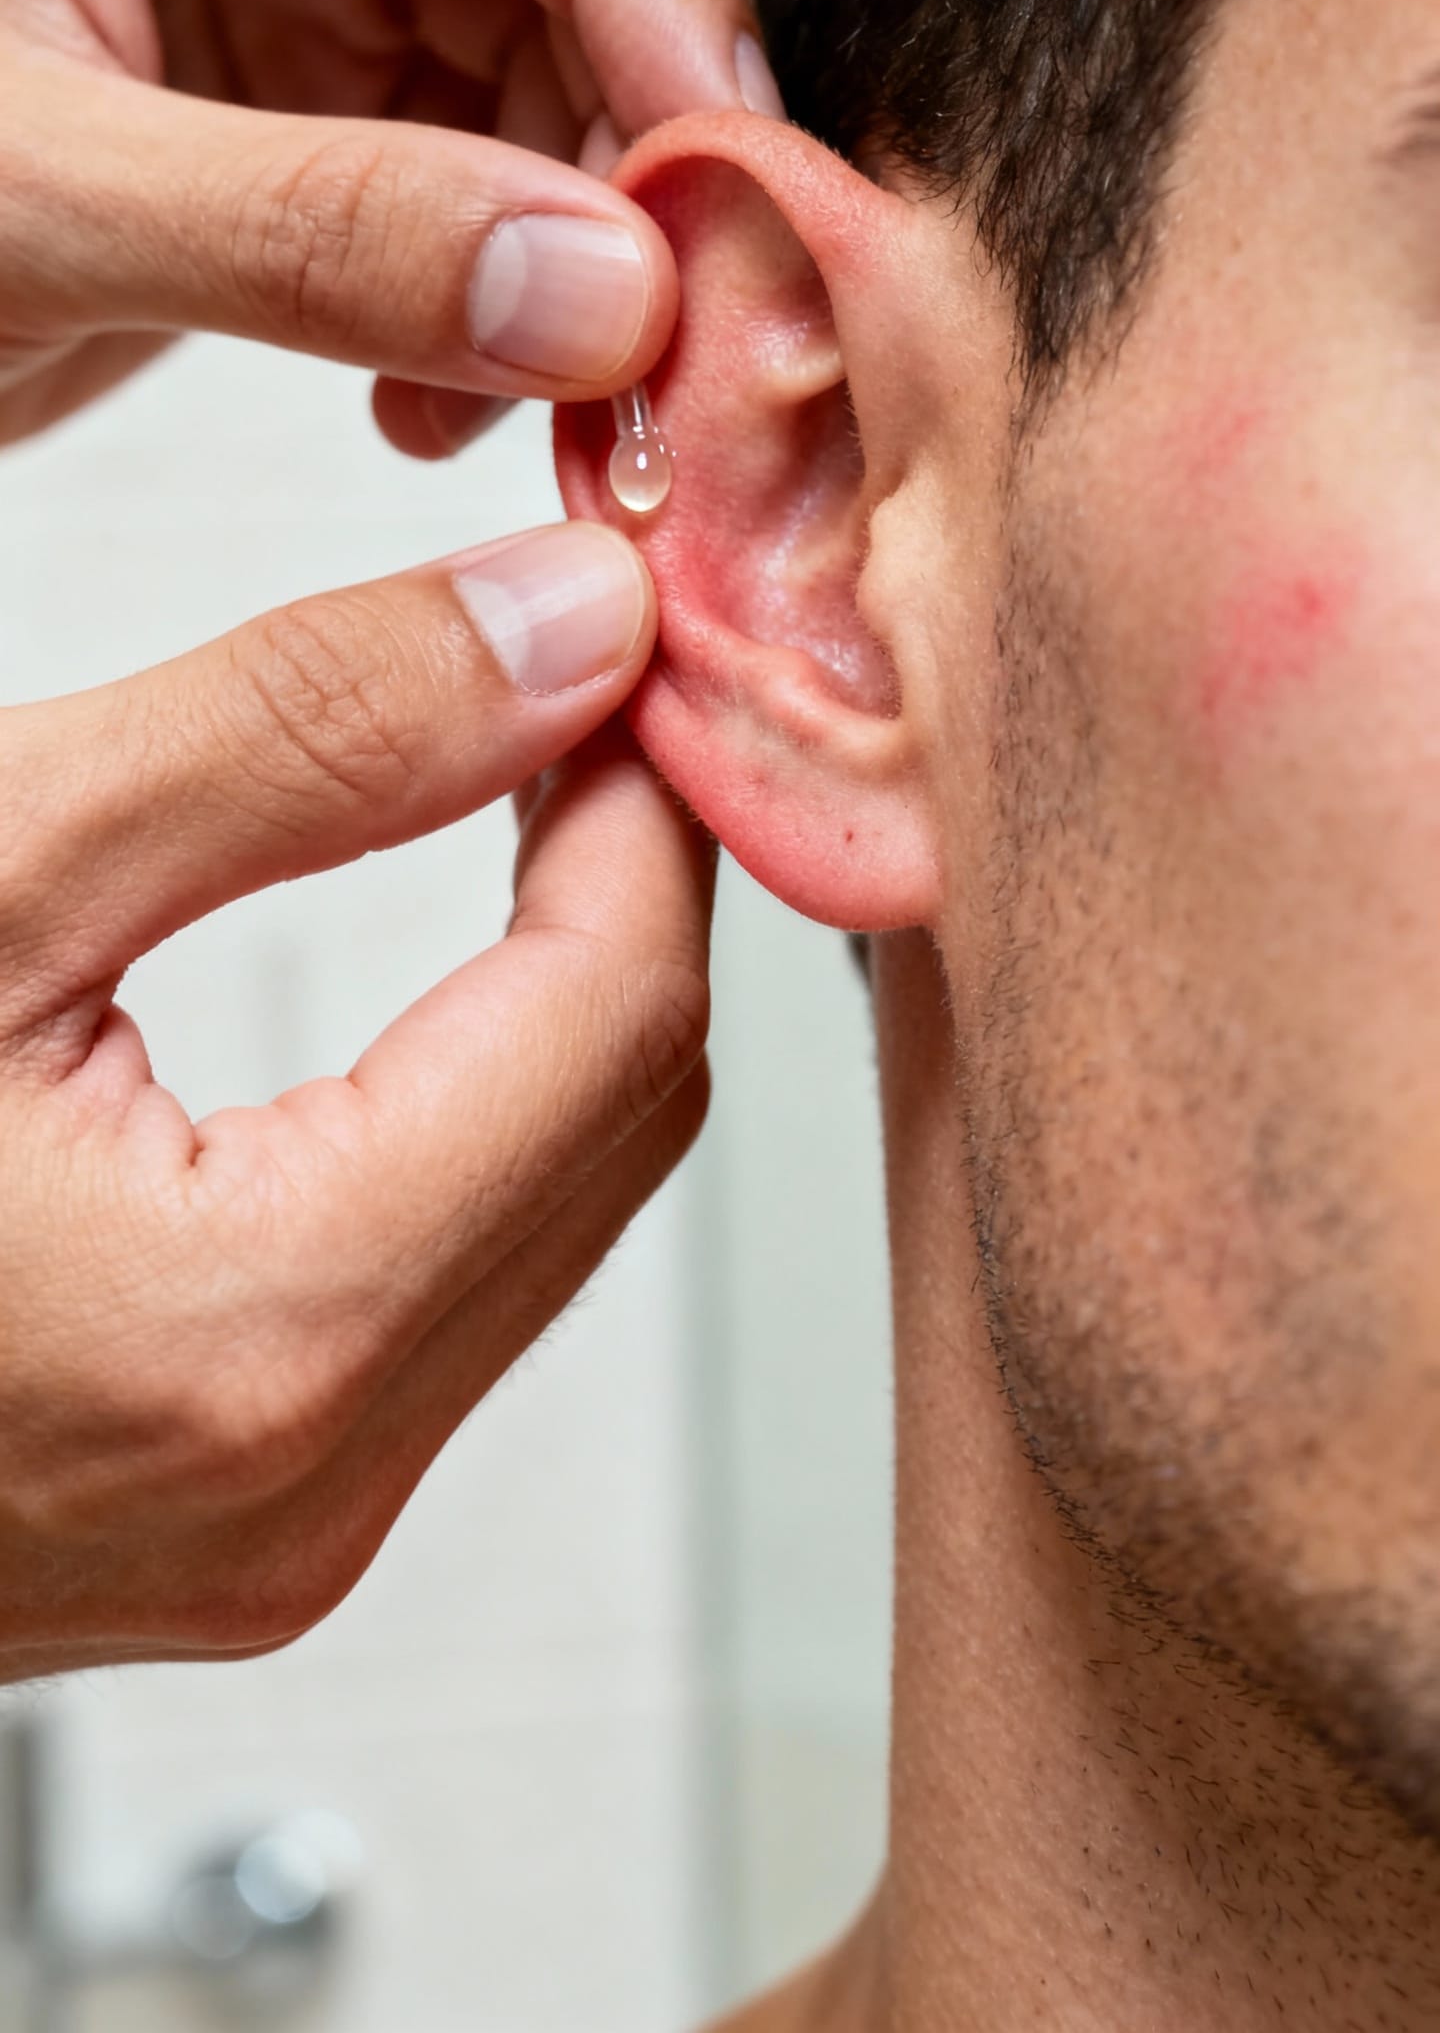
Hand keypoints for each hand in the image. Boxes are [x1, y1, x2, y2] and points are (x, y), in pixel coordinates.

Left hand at [0, 0, 773, 449]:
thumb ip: (304, 232)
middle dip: (643, 115)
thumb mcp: (26, 195)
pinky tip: (446, 402)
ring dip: (592, 231)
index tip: (721, 169)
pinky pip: (506, 158)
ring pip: (568, 47)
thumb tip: (598, 294)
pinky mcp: (326, 72)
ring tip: (551, 400)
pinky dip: (519, 294)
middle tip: (680, 313)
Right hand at [0, 522, 711, 1676]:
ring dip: (559, 993)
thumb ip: (303, 736)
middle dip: (626, 882)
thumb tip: (568, 627)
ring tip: (512, 792)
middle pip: (619, 1123)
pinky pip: (439, 1291)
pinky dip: (470, 1110)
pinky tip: (431, 975)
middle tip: (580, 690)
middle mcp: (303, 1489)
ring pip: (549, 1211)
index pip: (622, 1012)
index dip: (649, 792)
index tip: (621, 635)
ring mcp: (270, 1535)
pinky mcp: (225, 1524)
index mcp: (261, 1339)